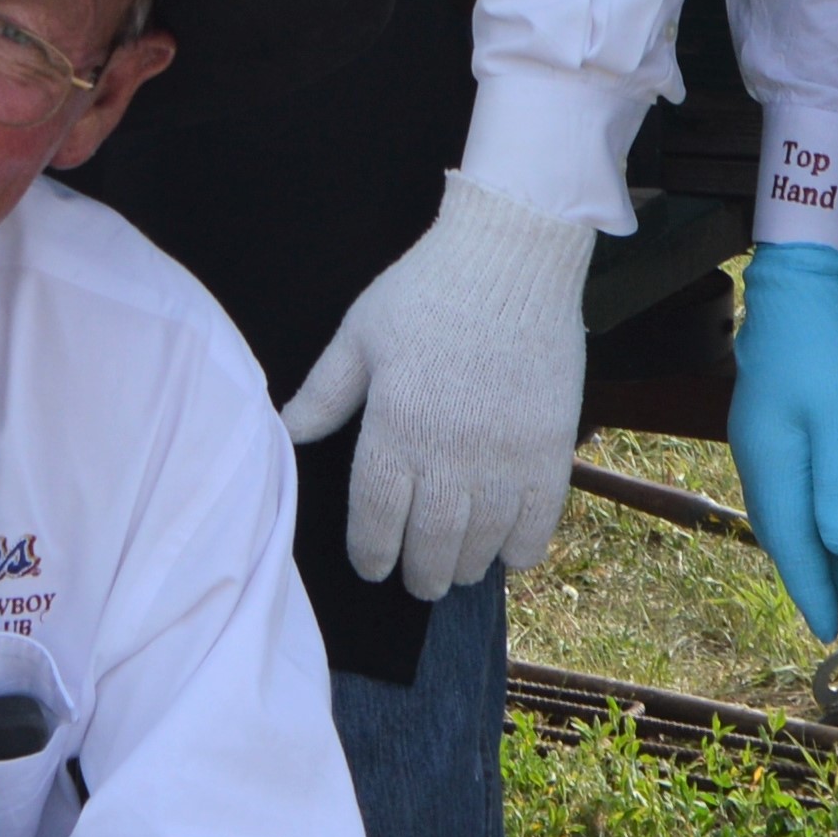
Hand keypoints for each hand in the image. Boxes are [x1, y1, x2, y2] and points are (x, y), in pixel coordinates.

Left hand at [275, 179, 591, 598]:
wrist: (511, 255)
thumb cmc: (427, 290)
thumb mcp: (360, 334)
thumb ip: (325, 392)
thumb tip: (287, 431)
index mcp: (395, 426)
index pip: (376, 516)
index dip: (371, 552)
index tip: (371, 566)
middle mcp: (448, 452)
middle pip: (429, 543)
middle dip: (418, 575)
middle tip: (415, 581)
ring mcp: (504, 455)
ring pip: (481, 542)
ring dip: (464, 567)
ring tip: (453, 571)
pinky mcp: (550, 448)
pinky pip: (537, 523)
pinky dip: (520, 550)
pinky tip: (507, 553)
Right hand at [729, 244, 837, 641]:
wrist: (804, 281)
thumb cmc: (830, 345)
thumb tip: (836, 547)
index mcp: (771, 461)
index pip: (791, 541)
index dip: (813, 588)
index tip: (832, 627)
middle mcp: (757, 458)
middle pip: (788, 533)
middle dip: (824, 574)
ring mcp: (762, 441)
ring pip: (791, 513)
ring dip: (826, 547)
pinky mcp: (776, 425)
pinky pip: (795, 489)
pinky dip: (819, 517)